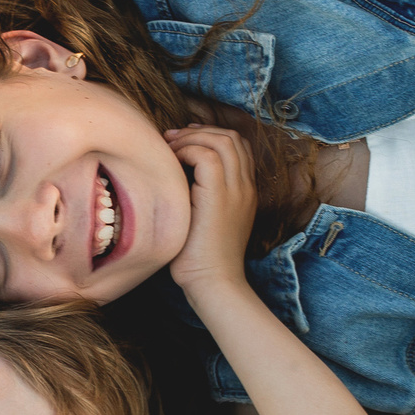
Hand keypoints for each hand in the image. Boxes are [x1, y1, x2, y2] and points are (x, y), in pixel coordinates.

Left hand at [162, 123, 257, 293]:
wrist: (213, 283)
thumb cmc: (200, 258)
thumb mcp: (202, 219)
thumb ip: (198, 195)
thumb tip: (175, 172)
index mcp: (244, 192)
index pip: (238, 146)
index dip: (210, 135)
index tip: (183, 142)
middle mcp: (245, 187)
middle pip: (232, 137)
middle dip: (199, 131)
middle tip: (172, 138)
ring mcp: (236, 190)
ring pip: (222, 140)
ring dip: (191, 138)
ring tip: (169, 148)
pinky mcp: (220, 197)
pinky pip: (207, 156)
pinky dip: (186, 151)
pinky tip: (171, 164)